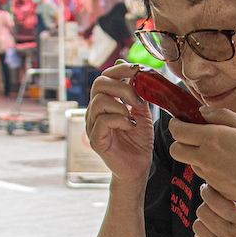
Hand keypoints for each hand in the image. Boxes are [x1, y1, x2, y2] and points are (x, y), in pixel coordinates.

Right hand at [84, 64, 154, 184]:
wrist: (138, 167)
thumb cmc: (138, 140)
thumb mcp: (142, 112)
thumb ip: (138, 93)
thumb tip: (136, 71)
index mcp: (104, 102)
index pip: (104, 77)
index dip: (119, 70)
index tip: (137, 70)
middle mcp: (94, 111)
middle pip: (99, 84)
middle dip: (122, 87)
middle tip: (138, 100)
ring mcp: (92, 125)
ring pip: (99, 102)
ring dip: (121, 105)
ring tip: (133, 116)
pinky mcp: (95, 140)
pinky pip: (103, 121)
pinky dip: (120, 120)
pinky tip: (130, 126)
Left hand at [167, 108, 235, 208]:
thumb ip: (223, 115)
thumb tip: (204, 113)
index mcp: (210, 139)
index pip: (177, 131)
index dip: (176, 123)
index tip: (183, 120)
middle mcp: (204, 158)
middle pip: (175, 149)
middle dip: (180, 140)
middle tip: (195, 133)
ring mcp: (208, 175)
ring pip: (189, 161)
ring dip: (195, 153)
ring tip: (217, 147)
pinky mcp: (214, 186)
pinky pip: (203, 173)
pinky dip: (208, 165)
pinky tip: (226, 161)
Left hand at [193, 185, 235, 236]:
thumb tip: (226, 189)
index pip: (214, 201)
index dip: (207, 191)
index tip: (208, 189)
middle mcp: (232, 236)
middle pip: (202, 212)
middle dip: (206, 205)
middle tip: (213, 205)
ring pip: (198, 226)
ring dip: (204, 221)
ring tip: (214, 221)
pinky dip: (203, 236)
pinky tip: (214, 235)